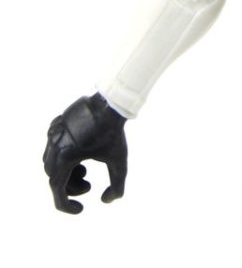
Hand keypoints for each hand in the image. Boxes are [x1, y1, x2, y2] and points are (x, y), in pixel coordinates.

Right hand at [43, 93, 127, 213]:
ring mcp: (53, 134)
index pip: (57, 190)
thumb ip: (117, 185)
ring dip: (66, 172)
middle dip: (70, 186)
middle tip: (88, 185)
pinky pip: (52, 146)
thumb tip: (107, 200)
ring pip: (51, 162)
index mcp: (64, 157)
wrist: (111, 104)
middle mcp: (54, 146)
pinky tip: (81, 154)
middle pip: (55, 177)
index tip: (81, 209)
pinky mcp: (56, 124)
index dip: (67, 205)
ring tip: (85, 169)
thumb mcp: (119, 161)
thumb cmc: (114, 133)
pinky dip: (62, 156)